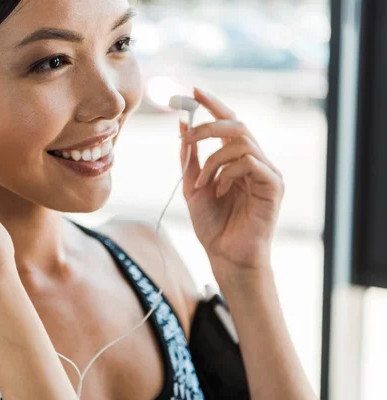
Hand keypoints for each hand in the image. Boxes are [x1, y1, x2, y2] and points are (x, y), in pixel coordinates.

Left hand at [179, 89, 283, 281]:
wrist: (225, 255)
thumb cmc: (212, 224)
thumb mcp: (193, 186)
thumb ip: (190, 158)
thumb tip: (182, 127)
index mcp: (237, 159)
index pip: (228, 122)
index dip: (213, 104)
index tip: (193, 90)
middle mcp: (255, 161)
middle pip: (237, 124)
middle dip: (208, 125)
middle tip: (187, 136)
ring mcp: (266, 172)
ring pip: (241, 142)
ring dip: (213, 160)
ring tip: (203, 185)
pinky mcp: (274, 185)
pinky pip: (249, 162)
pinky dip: (227, 173)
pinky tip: (220, 192)